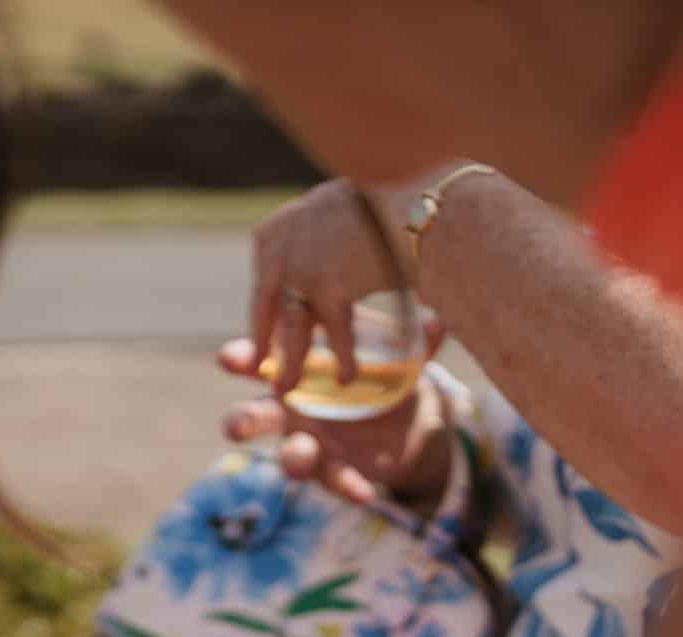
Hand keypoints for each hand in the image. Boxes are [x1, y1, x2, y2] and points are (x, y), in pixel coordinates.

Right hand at [216, 337, 454, 508]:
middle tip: (235, 428)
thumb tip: (440, 320)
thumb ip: (413, 339)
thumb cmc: (379, 372)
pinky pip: (337, 481)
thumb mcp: (395, 352)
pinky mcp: (334, 471)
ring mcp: (310, 443)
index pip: (260, 363)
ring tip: (299, 459)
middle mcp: (293, 410)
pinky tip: (364, 493)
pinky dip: (348, 486)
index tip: (227, 360)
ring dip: (291, 458)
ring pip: (289, 455)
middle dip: (243, 422)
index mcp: (297, 370)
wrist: (405, 421)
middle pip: (256, 416)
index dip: (240, 361)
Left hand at [249, 179, 411, 397]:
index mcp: (280, 228)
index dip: (266, 310)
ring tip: (288, 391)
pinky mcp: (327, 286)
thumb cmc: (391, 201)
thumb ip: (319, 236)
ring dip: (291, 364)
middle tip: (263, 369)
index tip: (265, 335)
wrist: (420, 199)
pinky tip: (348, 378)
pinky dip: (344, 358)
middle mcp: (282, 247)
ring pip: (292, 328)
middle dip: (264, 343)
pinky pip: (334, 334)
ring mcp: (300, 267)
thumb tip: (318, 252)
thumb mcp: (339, 212)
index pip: (264, 277)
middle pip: (267, 307)